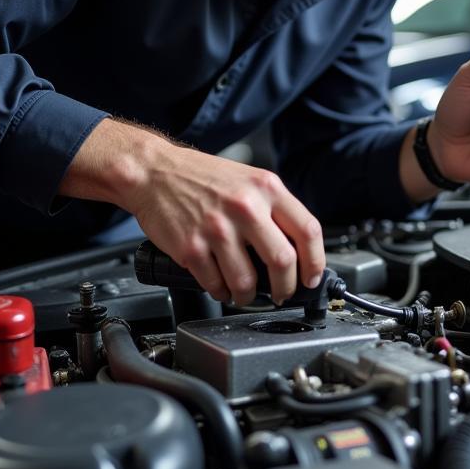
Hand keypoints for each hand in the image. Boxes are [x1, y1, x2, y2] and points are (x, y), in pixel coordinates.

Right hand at [60, 119, 324, 305]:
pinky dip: (221, 292)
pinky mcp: (192, 248)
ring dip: (249, 296)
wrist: (154, 171)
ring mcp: (217, 229)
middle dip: (286, 288)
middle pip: (283, 261)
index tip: (311, 278)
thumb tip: (296, 250)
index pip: (308, 230)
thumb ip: (274, 209)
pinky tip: (220, 285)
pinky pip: (216, 285)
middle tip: (281, 293)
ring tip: (246, 293)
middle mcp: (245, 207)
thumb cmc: (201, 177)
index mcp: (266, 188)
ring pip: (248, 282)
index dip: (316, 262)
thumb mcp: (249, 180)